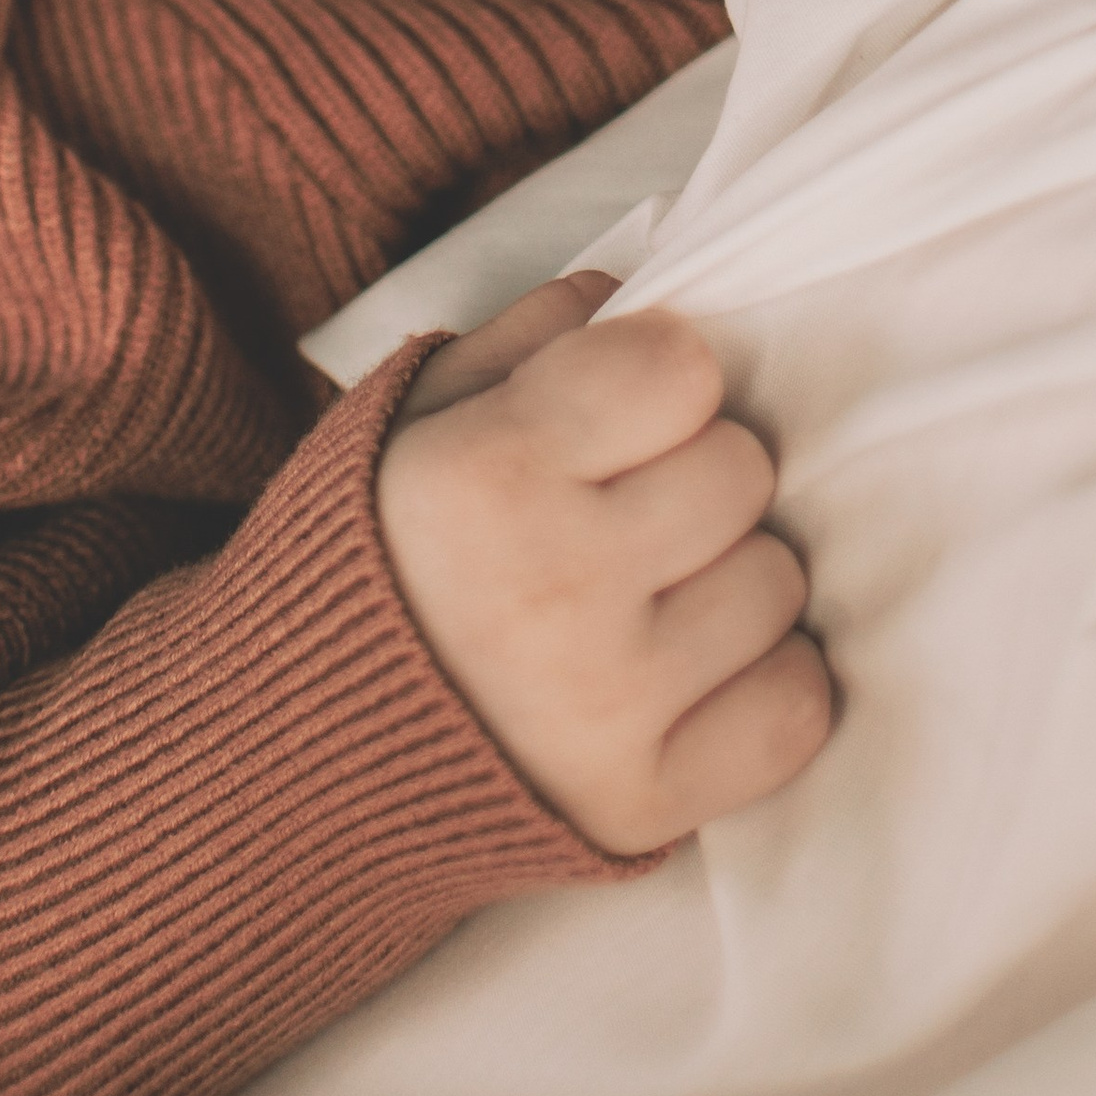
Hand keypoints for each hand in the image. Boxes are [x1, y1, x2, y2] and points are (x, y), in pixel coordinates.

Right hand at [377, 273, 831, 857]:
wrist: (299, 753)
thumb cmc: (373, 557)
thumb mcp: (412, 416)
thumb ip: (530, 338)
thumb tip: (637, 294)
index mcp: (489, 471)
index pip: (684, 369)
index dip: (658, 383)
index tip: (616, 419)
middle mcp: (554, 584)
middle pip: (743, 471)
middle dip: (694, 477)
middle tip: (625, 516)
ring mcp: (607, 703)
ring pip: (778, 582)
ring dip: (727, 581)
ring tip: (645, 601)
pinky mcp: (643, 801)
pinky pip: (797, 708)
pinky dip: (762, 684)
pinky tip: (691, 675)